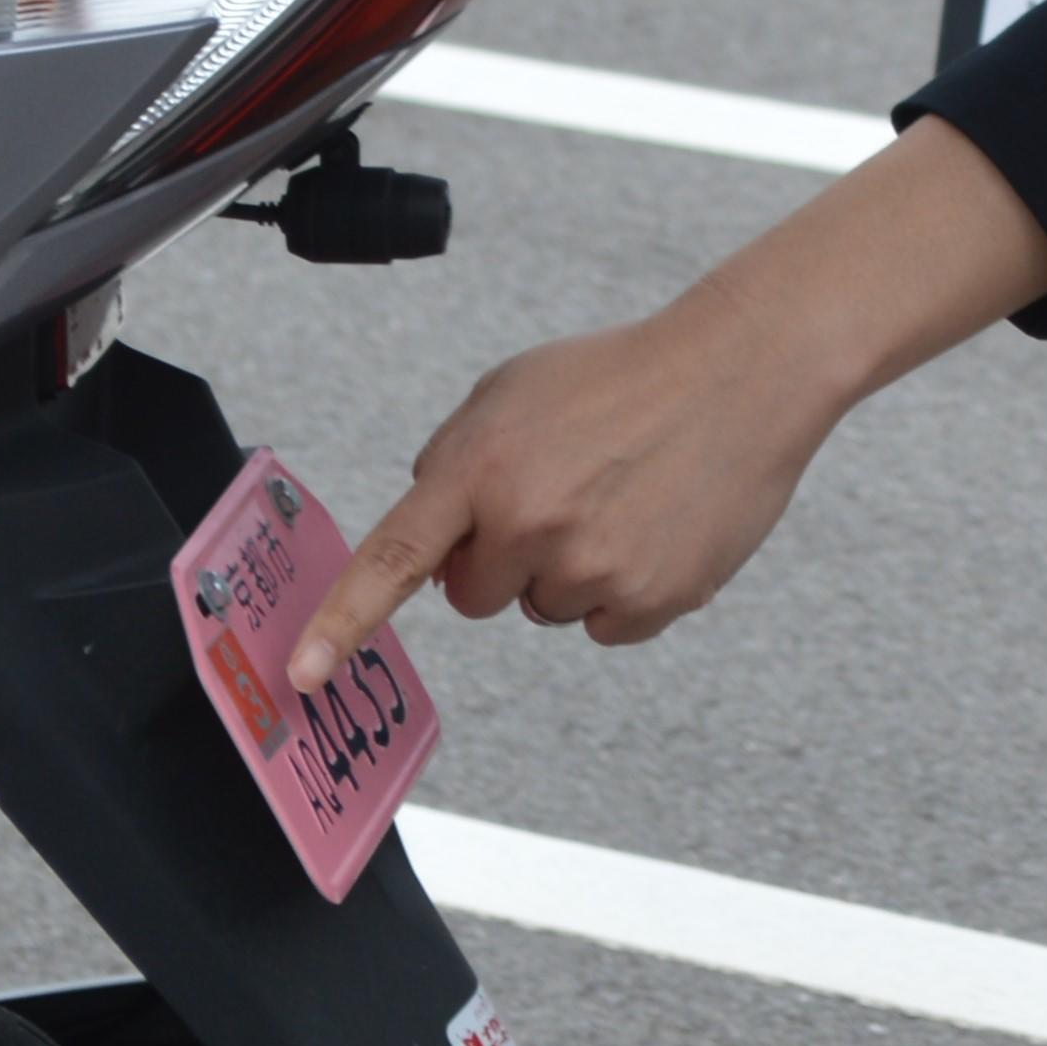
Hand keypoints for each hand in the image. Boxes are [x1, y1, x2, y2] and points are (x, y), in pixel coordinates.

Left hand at [293, 119, 1046, 692]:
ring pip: (543, 608)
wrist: (744, 370)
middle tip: (564, 492)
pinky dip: (624, 589)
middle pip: (473, 595)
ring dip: (569, 568)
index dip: (341, 623)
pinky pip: (604, 625)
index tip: (301, 675)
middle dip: (502, 556)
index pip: (393, 560)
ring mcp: (593, 568)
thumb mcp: (513, 389)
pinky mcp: (651, 599)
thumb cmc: (627, 375)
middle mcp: (531, 523)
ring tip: (622, 497)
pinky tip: (654, 525)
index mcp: (484, 465)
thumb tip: (430, 536)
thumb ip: (454, 459)